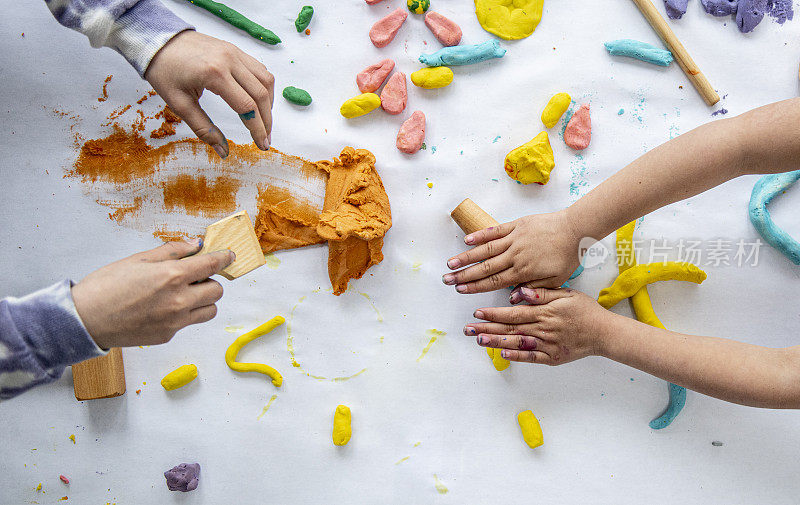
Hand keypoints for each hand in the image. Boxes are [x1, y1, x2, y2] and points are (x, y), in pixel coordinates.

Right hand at [71, 240, 233, 348]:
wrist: (85, 319)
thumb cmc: (107, 286)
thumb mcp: (139, 259)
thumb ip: (173, 251)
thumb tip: (196, 244)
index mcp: (173, 276)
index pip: (212, 266)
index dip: (224, 258)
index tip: (229, 255)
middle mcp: (179, 300)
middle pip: (217, 291)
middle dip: (209, 281)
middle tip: (193, 277)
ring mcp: (175, 321)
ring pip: (210, 310)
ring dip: (203, 300)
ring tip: (183, 294)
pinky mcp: (168, 335)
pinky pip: (189, 323)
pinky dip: (184, 314)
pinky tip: (163, 308)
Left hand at [145, 31, 274, 156]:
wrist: (157, 40)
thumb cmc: (164, 70)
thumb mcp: (179, 104)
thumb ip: (204, 129)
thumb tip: (223, 152)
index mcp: (214, 74)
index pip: (247, 107)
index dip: (257, 129)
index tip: (261, 145)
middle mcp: (229, 60)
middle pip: (261, 95)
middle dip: (267, 121)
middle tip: (265, 140)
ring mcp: (235, 52)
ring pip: (266, 80)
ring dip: (269, 104)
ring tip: (264, 122)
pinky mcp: (235, 49)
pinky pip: (259, 69)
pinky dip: (264, 87)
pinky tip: (259, 101)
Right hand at [443, 210, 580, 295]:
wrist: (575, 229)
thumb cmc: (567, 256)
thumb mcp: (555, 281)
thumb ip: (533, 290)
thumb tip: (512, 299)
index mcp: (524, 271)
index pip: (494, 282)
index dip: (475, 287)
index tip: (460, 290)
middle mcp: (515, 255)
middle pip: (484, 267)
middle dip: (464, 275)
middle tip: (447, 280)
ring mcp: (514, 239)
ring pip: (485, 250)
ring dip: (466, 257)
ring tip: (450, 263)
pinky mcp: (516, 225)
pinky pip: (495, 231)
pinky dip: (480, 235)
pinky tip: (467, 240)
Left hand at [463, 287, 609, 363]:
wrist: (603, 333)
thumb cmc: (585, 310)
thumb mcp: (566, 293)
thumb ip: (542, 293)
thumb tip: (520, 292)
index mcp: (544, 312)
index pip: (513, 313)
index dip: (493, 314)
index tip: (477, 313)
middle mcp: (543, 329)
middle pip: (509, 329)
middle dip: (486, 328)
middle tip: (468, 328)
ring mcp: (546, 345)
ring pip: (516, 343)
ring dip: (495, 343)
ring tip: (478, 340)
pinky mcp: (551, 357)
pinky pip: (530, 357)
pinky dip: (516, 356)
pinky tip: (501, 354)